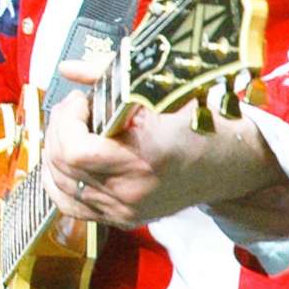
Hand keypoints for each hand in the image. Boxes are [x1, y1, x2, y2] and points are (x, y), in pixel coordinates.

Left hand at [42, 57, 284, 230]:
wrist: (232, 162)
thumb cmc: (202, 120)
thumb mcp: (161, 90)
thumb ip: (107, 76)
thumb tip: (67, 68)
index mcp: (144, 158)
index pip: (76, 150)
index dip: (67, 119)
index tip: (82, 99)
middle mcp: (132, 191)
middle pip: (63, 163)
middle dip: (59, 126)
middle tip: (78, 107)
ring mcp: (126, 211)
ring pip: (60, 183)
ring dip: (56, 148)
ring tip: (75, 128)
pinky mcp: (123, 220)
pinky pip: (70, 206)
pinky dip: (58, 180)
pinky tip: (64, 160)